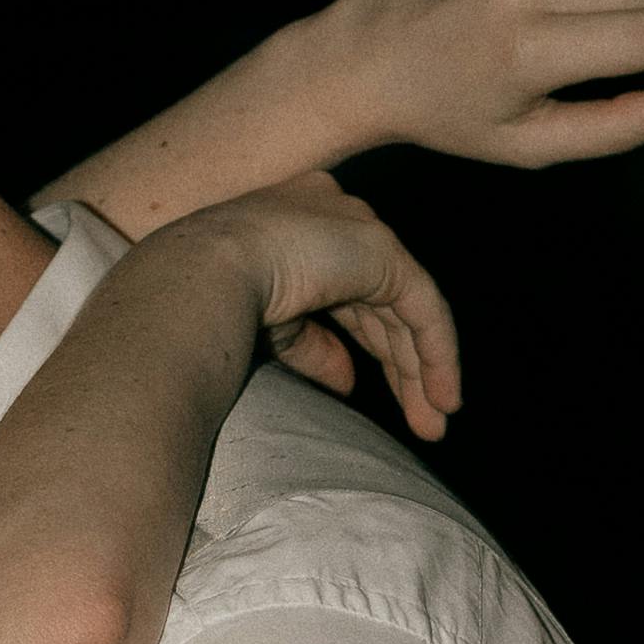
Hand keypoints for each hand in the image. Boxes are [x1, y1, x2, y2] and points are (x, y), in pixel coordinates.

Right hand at [184, 170, 461, 438]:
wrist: (201, 276)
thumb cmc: (211, 301)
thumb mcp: (270, 327)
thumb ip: (313, 347)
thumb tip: (348, 382)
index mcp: (295, 225)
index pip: (344, 289)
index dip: (363, 341)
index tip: (367, 387)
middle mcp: (332, 217)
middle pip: (378, 304)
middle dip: (400, 367)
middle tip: (419, 421)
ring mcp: (358, 228)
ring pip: (405, 310)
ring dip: (422, 371)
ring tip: (432, 426)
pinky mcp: (382, 249)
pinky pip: (423, 308)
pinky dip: (436, 354)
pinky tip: (442, 398)